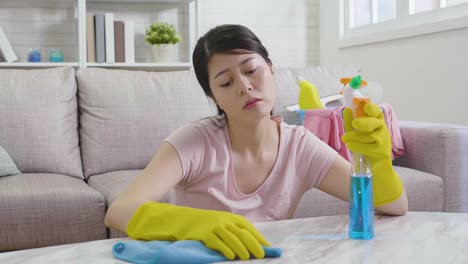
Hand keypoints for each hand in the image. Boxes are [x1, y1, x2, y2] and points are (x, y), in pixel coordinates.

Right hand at [126, 202, 269, 259]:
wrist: (173, 219)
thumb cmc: (195, 225)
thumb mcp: (214, 224)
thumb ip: (227, 232)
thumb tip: (244, 243)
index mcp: (227, 217)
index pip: (247, 227)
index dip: (258, 237)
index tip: (267, 246)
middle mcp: (222, 220)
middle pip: (243, 232)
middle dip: (255, 243)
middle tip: (264, 254)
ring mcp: (212, 225)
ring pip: (232, 238)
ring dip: (243, 248)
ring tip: (250, 258)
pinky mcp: (203, 232)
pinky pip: (217, 242)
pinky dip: (226, 249)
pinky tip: (233, 256)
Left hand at [341, 103, 403, 205]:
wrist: (374, 170)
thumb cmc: (365, 148)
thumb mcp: (357, 134)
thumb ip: (351, 123)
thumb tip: (346, 110)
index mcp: (377, 122)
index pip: (377, 111)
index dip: (371, 108)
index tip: (364, 107)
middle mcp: (383, 130)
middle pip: (375, 122)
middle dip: (364, 122)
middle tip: (354, 124)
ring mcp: (384, 141)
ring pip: (369, 136)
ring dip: (355, 137)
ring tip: (346, 139)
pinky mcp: (382, 153)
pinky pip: (368, 147)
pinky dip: (357, 146)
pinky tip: (350, 146)